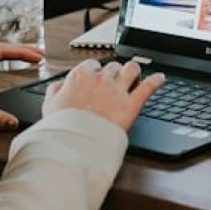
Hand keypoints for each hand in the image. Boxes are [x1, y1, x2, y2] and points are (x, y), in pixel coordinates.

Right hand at [41, 58, 165, 130]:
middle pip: (114, 67)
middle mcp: (101, 79)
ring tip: (136, 75)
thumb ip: (55, 90)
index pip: (93, 65)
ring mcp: (118, 90)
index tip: (97, 78)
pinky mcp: (132, 104)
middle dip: (115, 74)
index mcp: (81, 76)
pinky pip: (149, 86)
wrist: (74, 144)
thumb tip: (61, 85)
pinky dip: (157, 80)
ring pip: (132, 68)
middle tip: (115, 82)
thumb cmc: (61, 127)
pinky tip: (160, 78)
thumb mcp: (49, 105)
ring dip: (134, 71)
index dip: (96, 72)